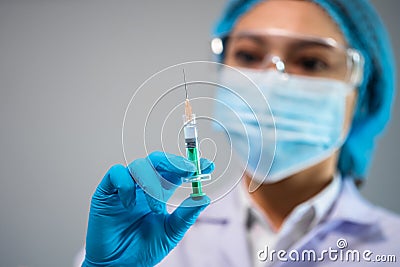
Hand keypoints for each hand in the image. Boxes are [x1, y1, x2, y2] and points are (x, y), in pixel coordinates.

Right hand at [82, 151, 213, 266]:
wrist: (119, 266)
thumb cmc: (143, 249)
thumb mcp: (170, 232)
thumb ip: (185, 215)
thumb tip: (203, 197)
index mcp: (160, 192)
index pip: (176, 171)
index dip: (191, 165)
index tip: (208, 164)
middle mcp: (143, 186)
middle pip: (158, 160)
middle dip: (175, 162)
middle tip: (189, 170)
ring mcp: (126, 187)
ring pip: (140, 165)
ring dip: (151, 182)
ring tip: (155, 206)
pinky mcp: (106, 192)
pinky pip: (116, 173)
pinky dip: (126, 184)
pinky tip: (130, 204)